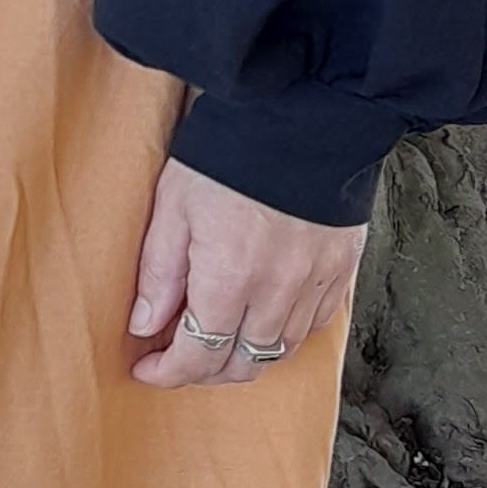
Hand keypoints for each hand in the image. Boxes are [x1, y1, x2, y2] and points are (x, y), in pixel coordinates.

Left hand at [126, 156, 363, 388]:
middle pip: (241, 365)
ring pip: (279, 350)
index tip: (147, 369)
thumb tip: (145, 325)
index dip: (168, 373)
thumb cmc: (229, 153)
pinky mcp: (341, 267)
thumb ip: (159, 272)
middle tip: (178, 359)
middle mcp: (277, 292)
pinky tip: (264, 319)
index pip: (198, 356)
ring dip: (245, 357)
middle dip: (203, 372)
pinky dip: (285, 334)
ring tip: (219, 341)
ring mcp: (315, 282)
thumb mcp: (174, 206)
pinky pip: (314, 324)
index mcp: (229, 279)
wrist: (303, 113)